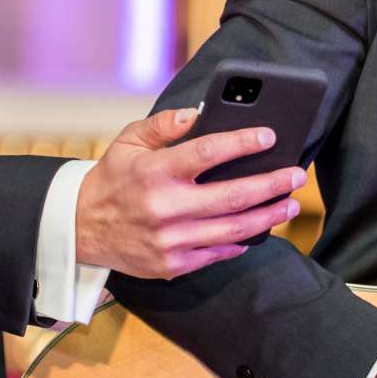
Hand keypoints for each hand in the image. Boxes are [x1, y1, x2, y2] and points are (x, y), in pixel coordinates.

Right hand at [74, 107, 307, 279]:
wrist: (80, 228)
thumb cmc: (111, 179)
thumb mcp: (128, 142)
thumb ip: (163, 124)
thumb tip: (198, 113)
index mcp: (154, 171)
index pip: (208, 153)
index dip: (243, 143)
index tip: (269, 136)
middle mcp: (165, 207)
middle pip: (233, 196)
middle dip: (272, 184)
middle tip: (296, 175)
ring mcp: (171, 239)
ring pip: (234, 229)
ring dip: (268, 216)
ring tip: (289, 204)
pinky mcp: (173, 264)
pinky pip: (218, 253)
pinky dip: (242, 241)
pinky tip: (258, 229)